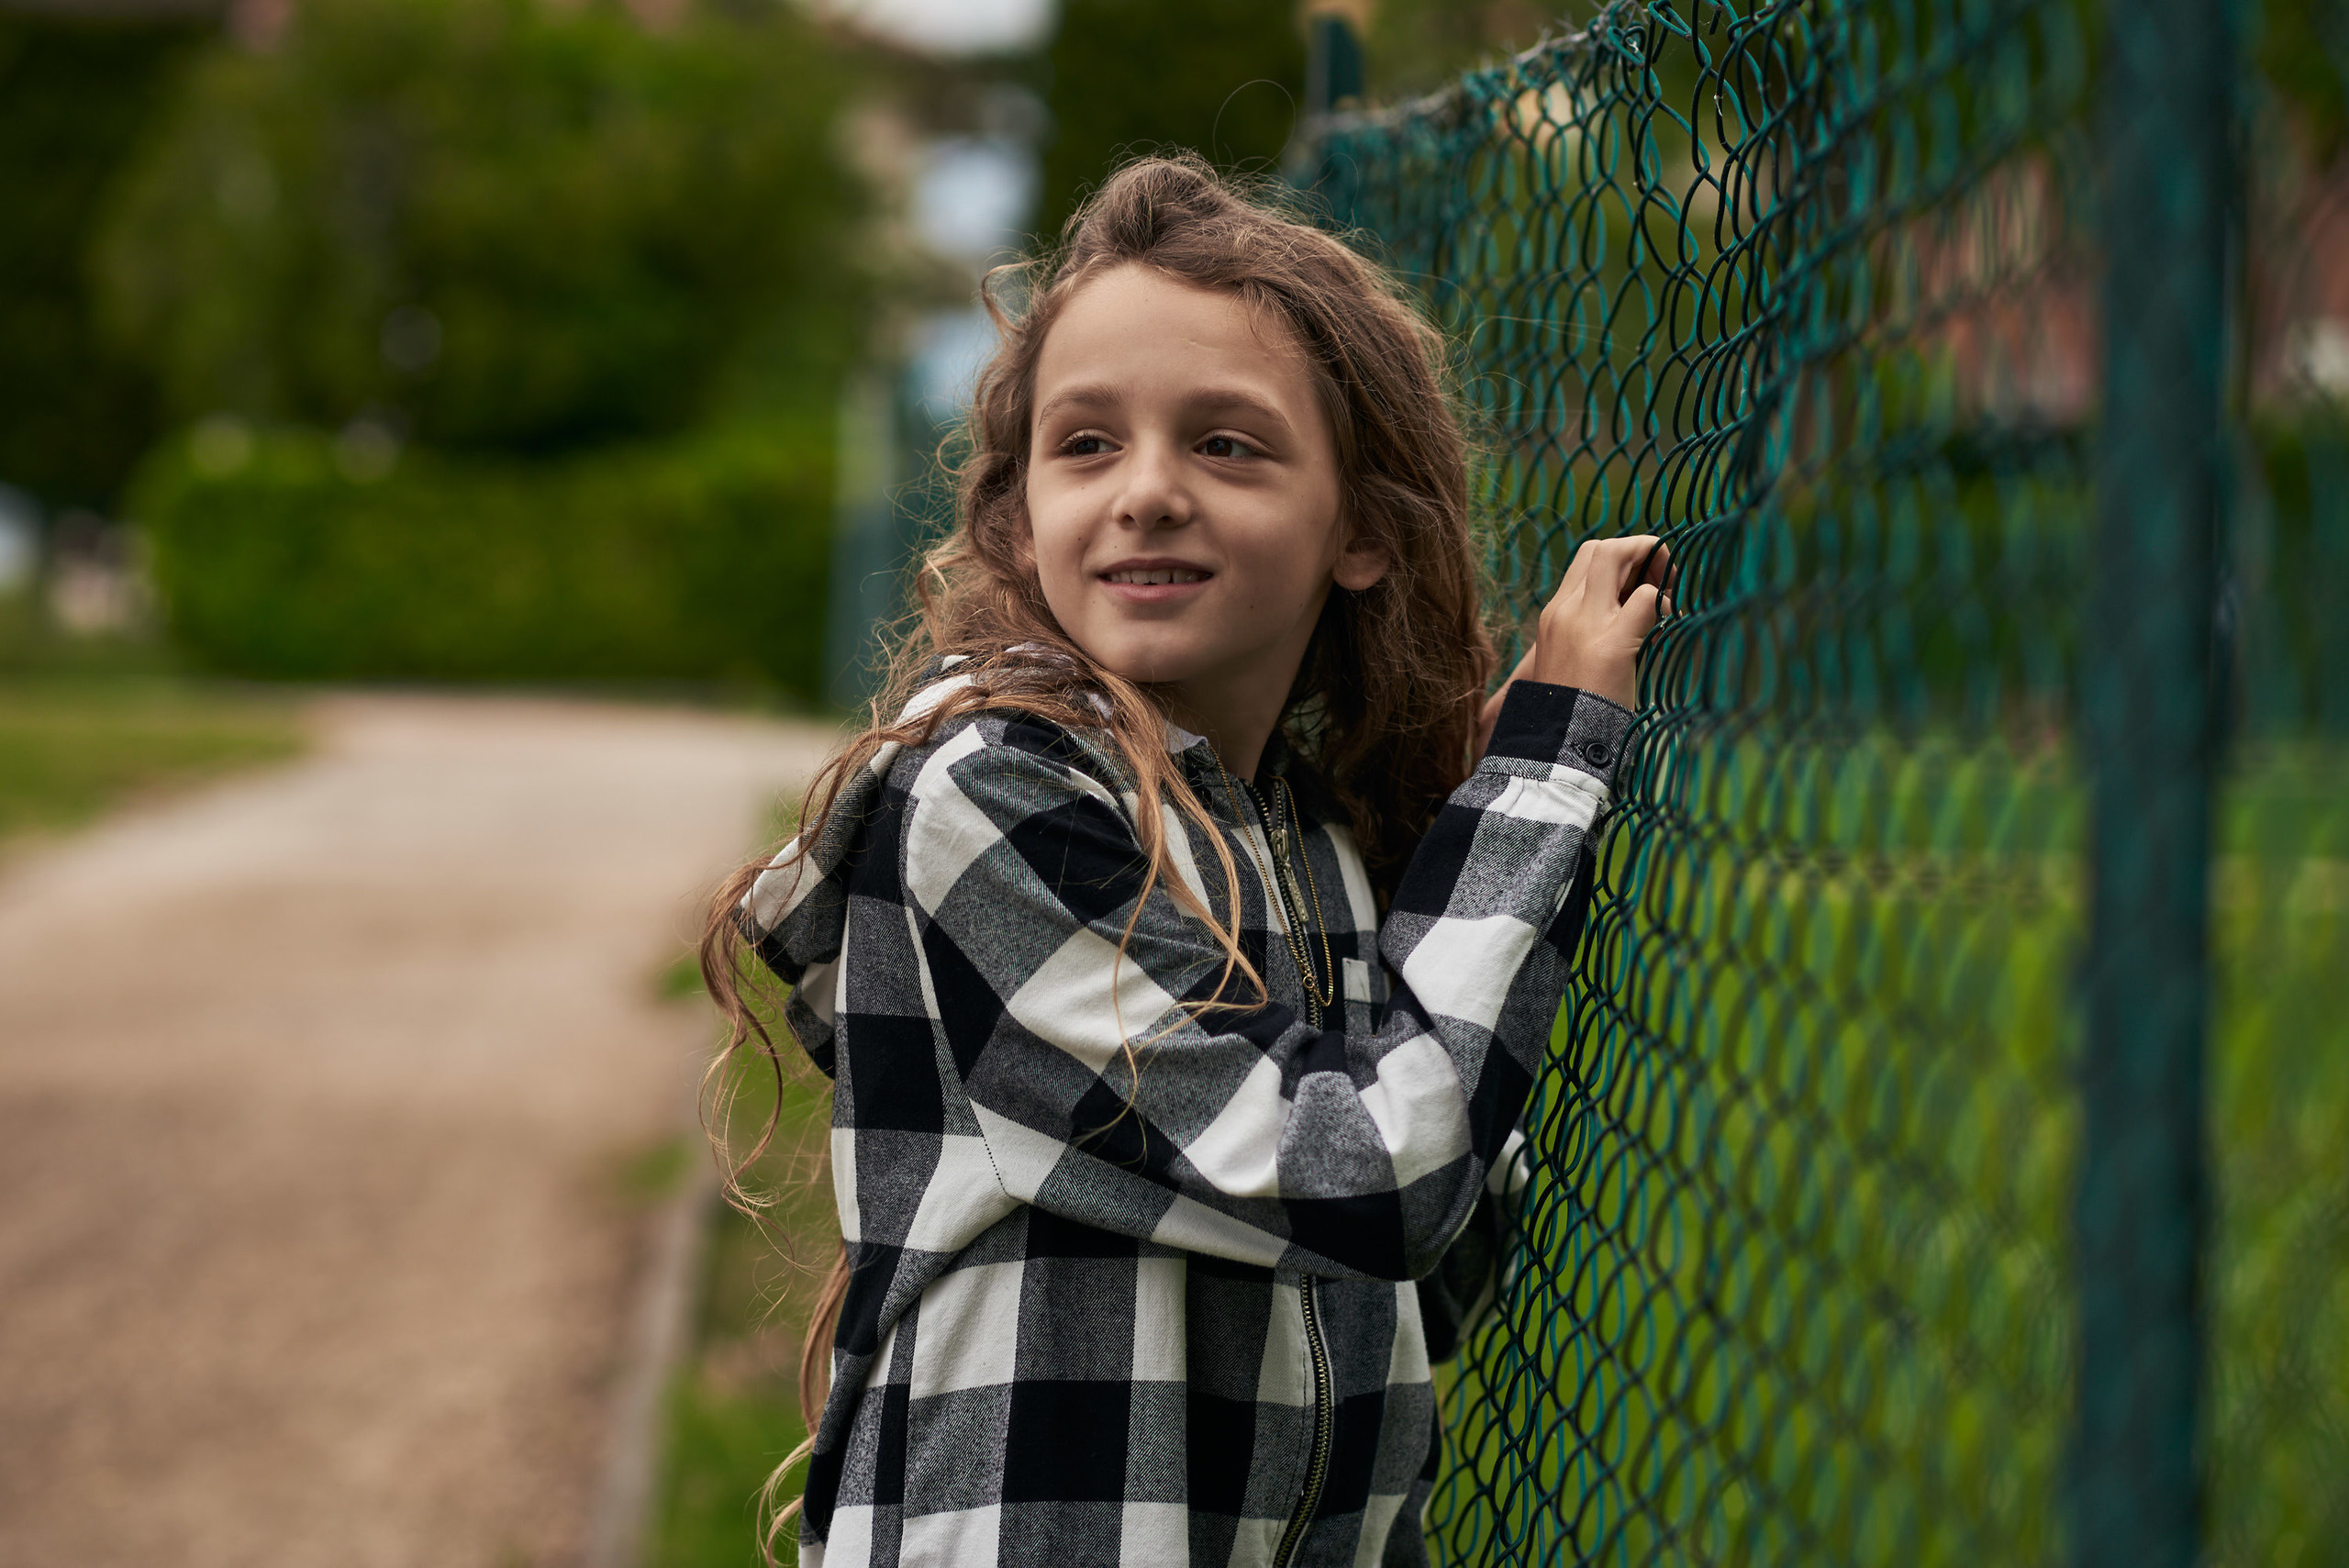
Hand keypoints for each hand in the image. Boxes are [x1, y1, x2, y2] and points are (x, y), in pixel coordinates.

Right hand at [1476, 536, 1671, 749]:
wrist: (1556, 743)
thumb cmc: (1570, 706)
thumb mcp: (1568, 658)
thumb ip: (1590, 628)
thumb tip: (1632, 607)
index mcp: (1554, 613)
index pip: (1588, 557)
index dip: (1621, 556)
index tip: (1642, 579)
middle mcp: (1565, 611)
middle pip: (1602, 548)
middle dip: (1638, 549)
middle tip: (1661, 574)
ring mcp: (1586, 625)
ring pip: (1618, 557)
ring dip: (1653, 565)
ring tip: (1669, 591)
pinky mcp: (1612, 645)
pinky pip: (1646, 600)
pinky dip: (1664, 603)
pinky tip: (1667, 622)